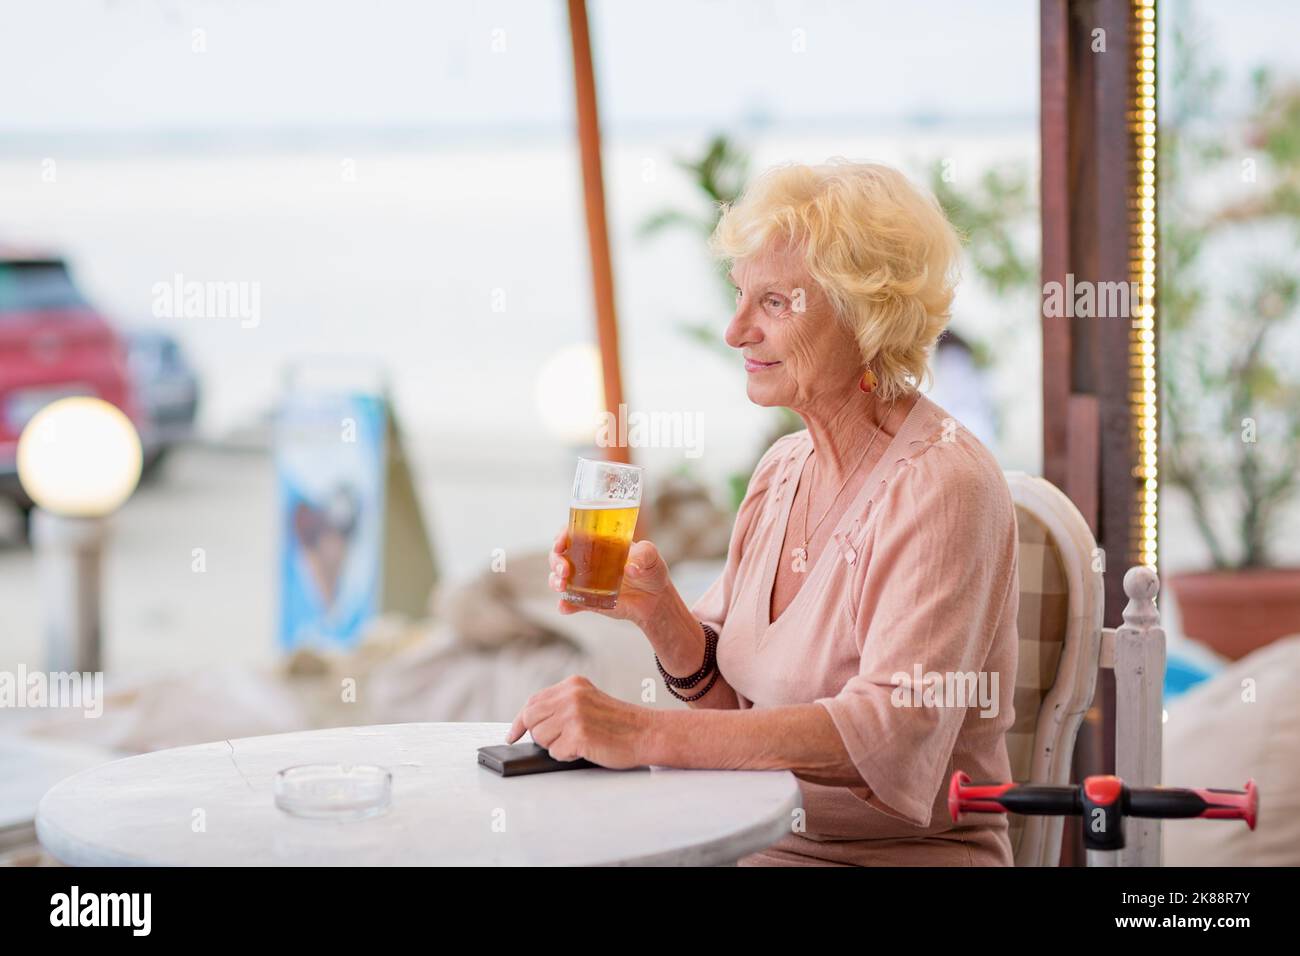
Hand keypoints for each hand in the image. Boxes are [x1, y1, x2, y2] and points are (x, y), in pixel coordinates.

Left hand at [505, 675, 652, 769]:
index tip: (512, 734)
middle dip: (540, 735)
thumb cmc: (620, 723)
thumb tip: (531, 723)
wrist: (647, 733)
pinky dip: (568, 756)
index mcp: (572, 685)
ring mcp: (574, 714)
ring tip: (579, 742)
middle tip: (559, 741)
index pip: (533, 702)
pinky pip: (555, 753)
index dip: (520, 721)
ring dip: (556, 746)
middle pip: (531, 719)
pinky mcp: (578, 734)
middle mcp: (571, 696)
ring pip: (540, 738)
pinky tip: (586, 749)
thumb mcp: (589, 701)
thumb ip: (562, 705)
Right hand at [547, 530, 672, 626]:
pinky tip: (565, 607)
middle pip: (559, 555)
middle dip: (555, 561)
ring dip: (554, 580)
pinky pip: (570, 602)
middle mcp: (586, 560)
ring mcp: (584, 581)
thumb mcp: (651, 556)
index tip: (560, 543)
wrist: (655, 600)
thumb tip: (630, 568)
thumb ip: (643, 555)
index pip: (572, 533)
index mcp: (598, 542)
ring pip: (559, 577)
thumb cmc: (651, 570)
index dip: (562, 536)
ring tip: (562, 586)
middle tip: (564, 570)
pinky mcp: (587, 600)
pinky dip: (565, 605)